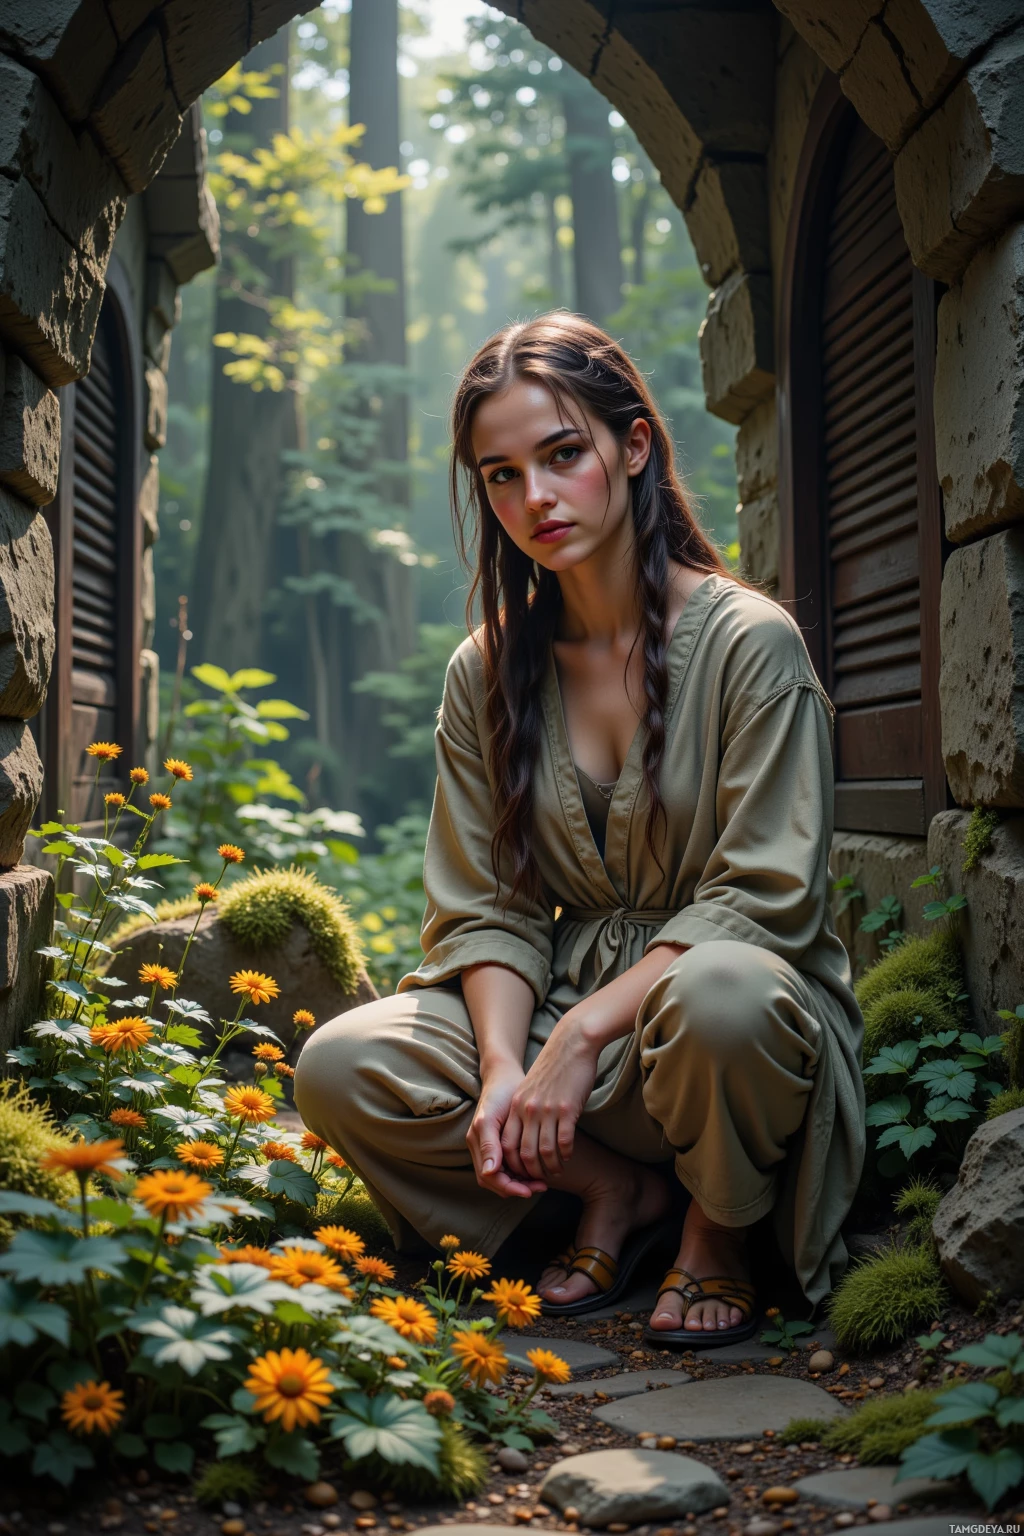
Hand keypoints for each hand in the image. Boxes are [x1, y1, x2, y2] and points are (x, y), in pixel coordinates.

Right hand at [467, 1061, 546, 1199]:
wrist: (505, 1075)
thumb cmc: (500, 1093)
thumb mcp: (491, 1117)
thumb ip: (488, 1145)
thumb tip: (490, 1173)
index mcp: (477, 1143)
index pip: (490, 1178)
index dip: (509, 1187)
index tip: (530, 1190)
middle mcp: (481, 1148)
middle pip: (496, 1181)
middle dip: (517, 1188)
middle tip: (540, 1187)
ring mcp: (490, 1145)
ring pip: (503, 1176)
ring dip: (520, 1182)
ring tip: (541, 1182)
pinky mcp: (501, 1141)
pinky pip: (509, 1165)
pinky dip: (521, 1172)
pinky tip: (537, 1170)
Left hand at [502, 1015, 599, 1181]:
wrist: (572, 1043)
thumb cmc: (553, 1068)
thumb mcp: (530, 1089)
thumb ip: (524, 1110)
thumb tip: (524, 1135)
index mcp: (516, 1106)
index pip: (506, 1145)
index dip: (513, 1164)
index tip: (522, 1172)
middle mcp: (527, 1110)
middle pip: (523, 1154)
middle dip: (531, 1173)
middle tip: (540, 1179)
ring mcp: (546, 1110)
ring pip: (544, 1152)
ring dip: (550, 1167)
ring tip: (557, 1171)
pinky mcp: (566, 1109)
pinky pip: (563, 1142)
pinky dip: (565, 1154)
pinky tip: (569, 1156)